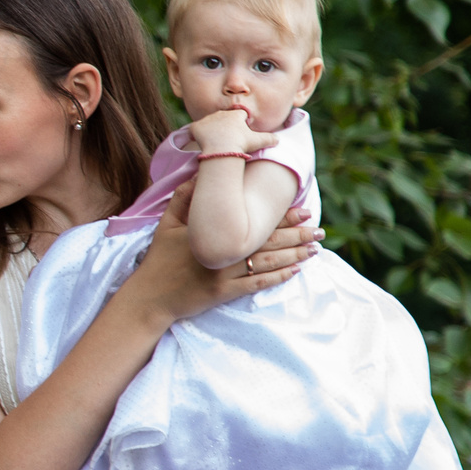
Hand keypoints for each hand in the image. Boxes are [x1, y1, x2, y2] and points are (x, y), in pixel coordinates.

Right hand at [127, 189, 319, 322]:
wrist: (150, 296)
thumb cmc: (159, 258)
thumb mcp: (167, 223)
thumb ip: (184, 197)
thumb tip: (200, 173)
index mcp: (214, 234)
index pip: (255, 222)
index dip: (283, 216)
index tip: (304, 208)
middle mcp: (224, 254)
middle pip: (269, 242)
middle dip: (298, 234)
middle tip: (320, 229)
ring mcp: (226, 275)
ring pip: (268, 263)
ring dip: (295, 255)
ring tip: (315, 249)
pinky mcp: (225, 294)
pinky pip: (257, 285)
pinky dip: (279, 277)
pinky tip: (296, 270)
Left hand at [186, 108, 277, 156]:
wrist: (222, 149)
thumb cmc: (241, 144)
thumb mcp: (258, 141)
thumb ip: (268, 139)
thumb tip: (278, 140)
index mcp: (236, 114)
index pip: (239, 115)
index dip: (240, 123)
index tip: (240, 132)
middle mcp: (221, 113)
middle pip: (223, 118)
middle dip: (225, 126)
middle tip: (226, 139)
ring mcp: (208, 119)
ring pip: (210, 123)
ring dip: (211, 130)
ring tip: (214, 141)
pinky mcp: (196, 126)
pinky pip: (195, 129)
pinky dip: (197, 134)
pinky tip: (200, 141)